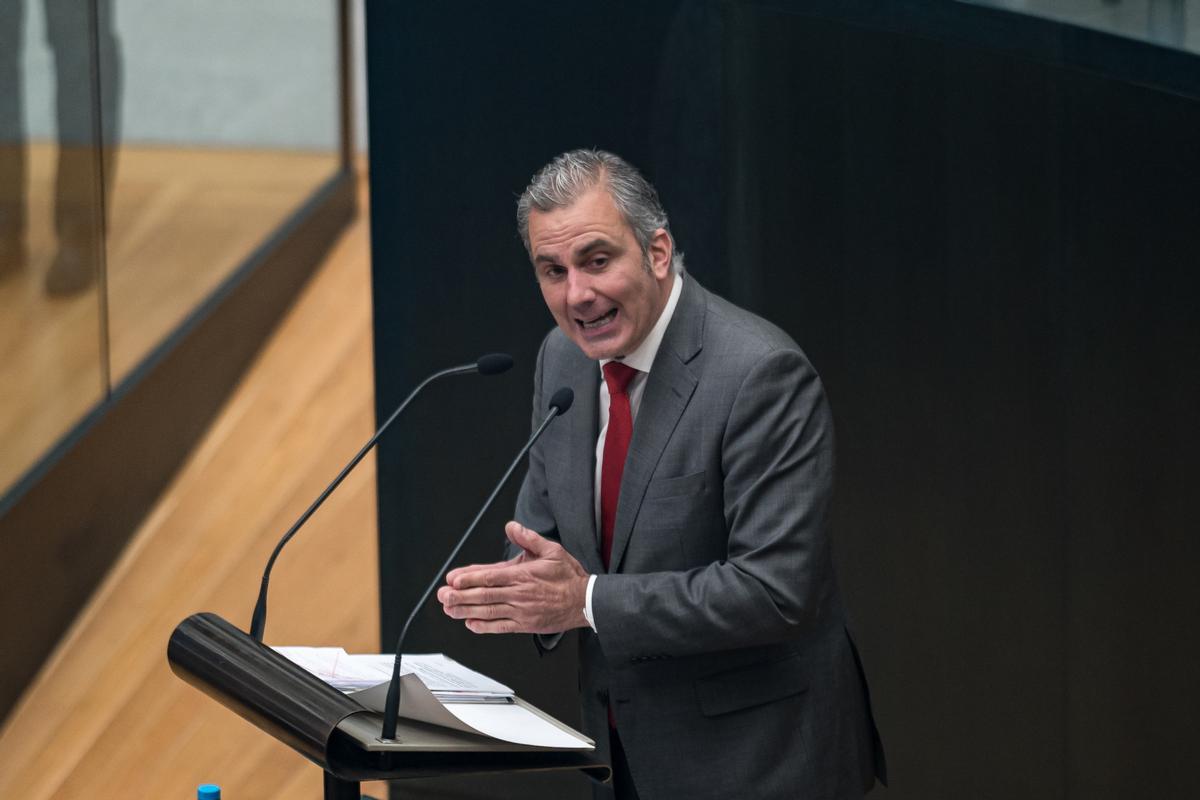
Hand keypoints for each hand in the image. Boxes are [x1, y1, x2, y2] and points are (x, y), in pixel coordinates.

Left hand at [436, 521, 589, 633]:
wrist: (585, 602)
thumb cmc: (568, 576)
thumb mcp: (552, 550)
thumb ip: (528, 538)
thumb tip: (511, 527)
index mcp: (523, 575)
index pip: (491, 576)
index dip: (470, 578)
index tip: (453, 579)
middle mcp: (519, 594)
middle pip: (484, 595)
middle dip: (461, 596)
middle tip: (443, 596)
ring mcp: (521, 611)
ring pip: (488, 611)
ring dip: (466, 611)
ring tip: (450, 609)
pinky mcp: (525, 625)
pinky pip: (500, 627)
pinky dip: (484, 627)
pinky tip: (470, 624)